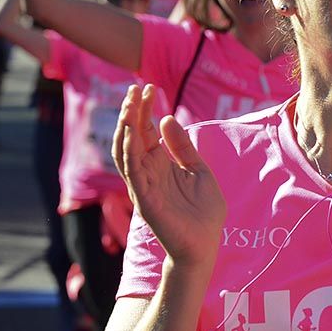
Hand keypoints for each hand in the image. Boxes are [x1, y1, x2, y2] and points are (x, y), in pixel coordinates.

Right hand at [112, 84, 225, 268]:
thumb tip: (167, 117)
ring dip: (125, 127)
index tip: (148, 86)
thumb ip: (183, 147)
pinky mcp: (145, 199)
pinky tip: (132, 134)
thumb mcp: (198, 170)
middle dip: (131, 111)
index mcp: (159, 164)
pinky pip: (132, 173)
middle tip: (135, 88)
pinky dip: (130, 152)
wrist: (206, 244)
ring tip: (129, 104)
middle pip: (131, 136)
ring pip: (125, 152)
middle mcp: (147, 172)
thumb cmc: (203, 211)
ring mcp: (143, 185)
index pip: (144, 130)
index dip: (143, 108)